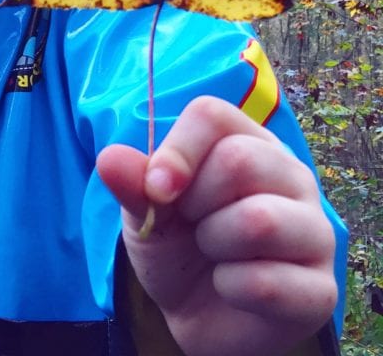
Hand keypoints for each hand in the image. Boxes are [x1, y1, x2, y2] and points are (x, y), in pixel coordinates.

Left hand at [97, 95, 336, 355]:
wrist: (196, 314)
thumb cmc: (176, 245)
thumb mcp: (144, 210)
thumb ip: (133, 183)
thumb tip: (109, 158)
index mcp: (247, 141)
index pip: (212, 115)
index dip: (176, 151)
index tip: (157, 191)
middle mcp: (289, 175)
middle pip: (240, 159)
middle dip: (195, 201)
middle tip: (193, 224)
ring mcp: (314, 230)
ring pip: (259, 219)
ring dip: (214, 243)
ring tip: (214, 253)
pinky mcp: (321, 289)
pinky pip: (266, 282)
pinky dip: (229, 288)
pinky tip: (232, 288)